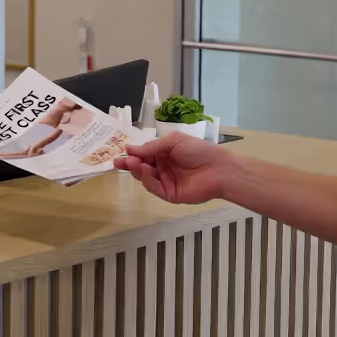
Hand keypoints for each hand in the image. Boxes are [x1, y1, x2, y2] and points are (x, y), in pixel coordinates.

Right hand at [113, 132, 236, 203]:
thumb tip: (130, 148)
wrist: (218, 169)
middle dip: (130, 164)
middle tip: (118, 162)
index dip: (133, 154)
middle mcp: (163, 168)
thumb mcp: (173, 141)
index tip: (121, 152)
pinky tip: (145, 170)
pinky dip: (147, 180)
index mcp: (165, 153)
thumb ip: (151, 147)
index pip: (144, 154)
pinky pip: (154, 188)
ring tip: (131, 163)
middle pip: (141, 167)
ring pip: (145, 178)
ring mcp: (166, 182)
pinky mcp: (169, 194)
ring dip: (137, 170)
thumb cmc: (198, 150)